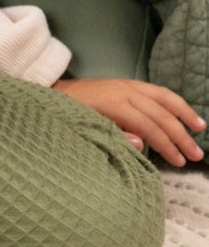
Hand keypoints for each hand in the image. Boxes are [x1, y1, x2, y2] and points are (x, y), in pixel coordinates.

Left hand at [53, 78, 205, 166]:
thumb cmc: (65, 114)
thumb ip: (111, 136)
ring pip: (164, 98)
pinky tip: (182, 112)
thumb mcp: (82, 128)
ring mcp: (128, 85)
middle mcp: (126, 91)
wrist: (52, 90)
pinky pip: (157, 91)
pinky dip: (173, 102)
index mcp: (114, 104)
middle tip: (195, 155)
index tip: (179, 162)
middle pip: (161, 114)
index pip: (149, 127)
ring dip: (184, 113)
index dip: (166, 145)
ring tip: (200, 129)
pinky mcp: (128, 84)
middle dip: (180, 136)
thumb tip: (140, 144)